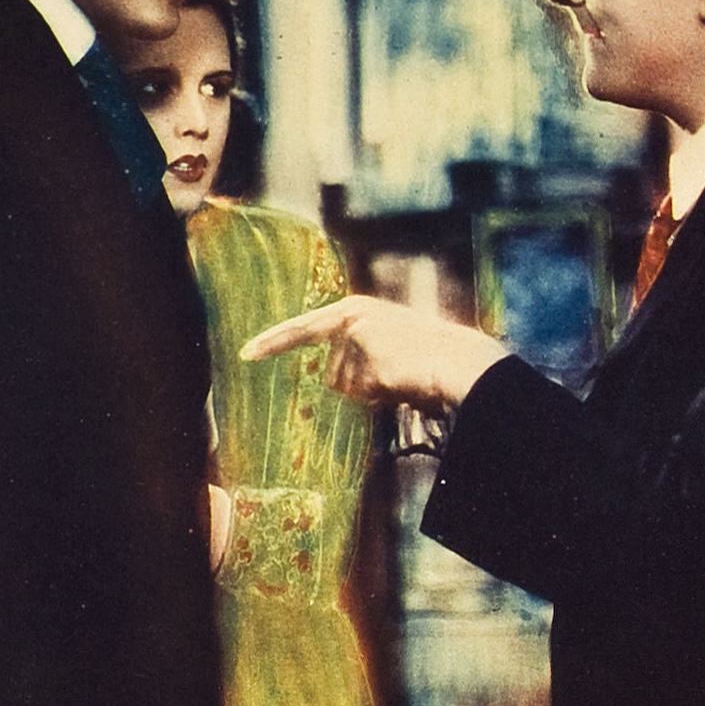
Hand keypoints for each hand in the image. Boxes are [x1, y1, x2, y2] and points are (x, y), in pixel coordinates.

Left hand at [241, 295, 508, 410]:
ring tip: (402, 377)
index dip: (272, 343)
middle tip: (394, 380)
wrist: (459, 361)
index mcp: (355, 310)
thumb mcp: (387, 350)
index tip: (245, 354)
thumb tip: (334, 382)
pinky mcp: (364, 349)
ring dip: (370, 392)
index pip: (304, 329)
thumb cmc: (427, 362)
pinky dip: (379, 395)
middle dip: (358, 389)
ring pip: (343, 386)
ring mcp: (356, 332)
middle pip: (331, 375)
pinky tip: (402, 381)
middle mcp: (351, 316)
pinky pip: (360, 392)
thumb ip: (357, 357)